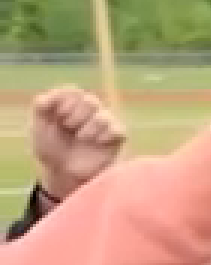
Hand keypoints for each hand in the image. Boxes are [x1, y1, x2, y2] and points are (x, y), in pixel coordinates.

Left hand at [29, 85, 124, 200]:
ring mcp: (104, 125)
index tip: (58, 117)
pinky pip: (118, 130)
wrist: (63, 172)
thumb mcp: (38, 125)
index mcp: (72, 105)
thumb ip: (42, 105)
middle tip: (69, 127)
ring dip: (90, 127)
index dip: (66, 103)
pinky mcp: (116, 138)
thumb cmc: (50, 148)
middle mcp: (89, 112)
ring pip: (104, 116)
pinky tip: (97, 143)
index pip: (74, 92)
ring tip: (82, 138)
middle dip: (77, 114)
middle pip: (90, 101)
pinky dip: (106, 135)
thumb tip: (57, 93)